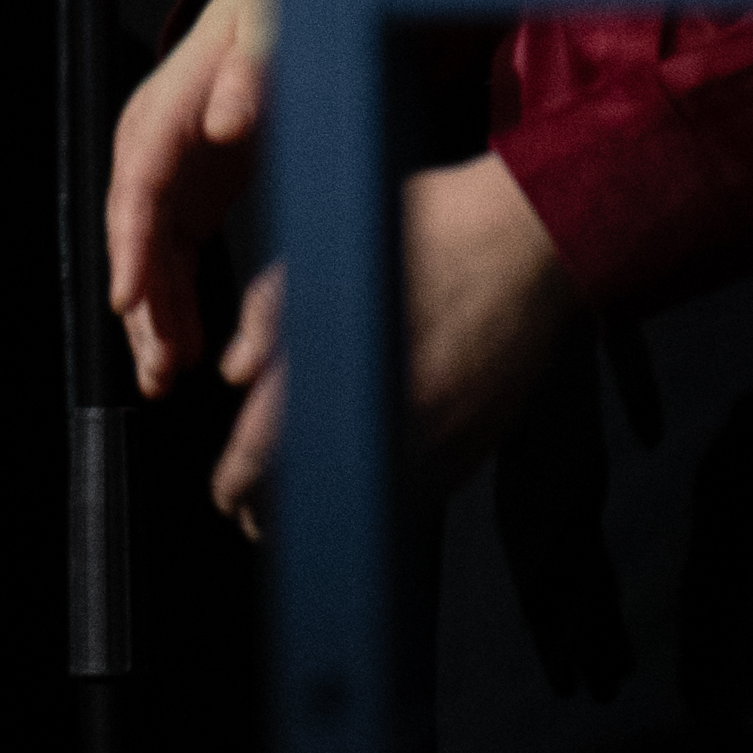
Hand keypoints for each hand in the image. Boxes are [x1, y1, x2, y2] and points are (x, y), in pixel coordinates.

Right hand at [104, 0, 266, 405]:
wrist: (271, 19)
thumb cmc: (270, 26)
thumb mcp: (270, 33)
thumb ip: (252, 74)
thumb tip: (224, 121)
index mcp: (165, 111)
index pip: (139, 184)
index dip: (132, 244)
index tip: (128, 297)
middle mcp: (151, 149)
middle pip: (133, 234)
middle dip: (139, 303)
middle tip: (156, 364)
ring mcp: (166, 178)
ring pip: (148, 258)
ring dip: (152, 319)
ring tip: (163, 377)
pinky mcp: (187, 199)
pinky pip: (172, 261)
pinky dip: (173, 306)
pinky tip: (180, 349)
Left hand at [210, 144, 572, 525]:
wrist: (526, 244)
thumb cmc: (428, 237)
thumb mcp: (317, 259)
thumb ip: (265, 318)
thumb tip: (238, 371)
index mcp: (330, 374)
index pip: (262, 456)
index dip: (236, 486)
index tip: (226, 497)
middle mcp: (381, 418)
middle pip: (313, 493)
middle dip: (276, 510)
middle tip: (256, 515)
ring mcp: (435, 438)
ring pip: (371, 500)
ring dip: (334, 506)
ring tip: (308, 509)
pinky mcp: (479, 441)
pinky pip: (425, 487)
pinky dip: (391, 492)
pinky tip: (375, 483)